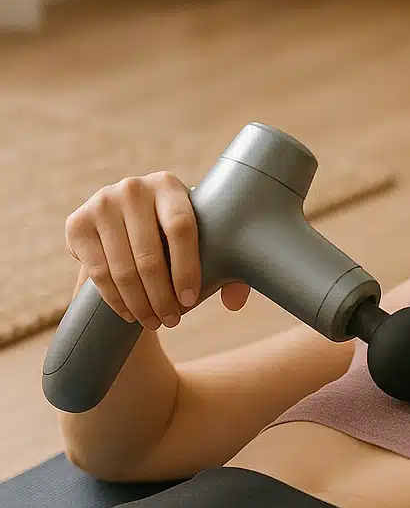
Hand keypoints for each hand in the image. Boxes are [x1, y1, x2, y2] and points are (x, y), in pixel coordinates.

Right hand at [65, 171, 249, 328]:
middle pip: (150, 254)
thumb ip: (229, 271)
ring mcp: (101, 203)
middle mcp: (133, 188)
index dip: (187, 268)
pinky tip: (129, 314)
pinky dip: (115, 299)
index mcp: (169, 185)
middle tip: (172, 320)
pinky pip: (98, 271)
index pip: (181, 228)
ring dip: (140, 303)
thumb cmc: (177, 237)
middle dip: (162, 297)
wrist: (129, 222)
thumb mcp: (204, 243)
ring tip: (154, 322)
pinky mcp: (77, 223)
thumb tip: (234, 303)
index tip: (190, 300)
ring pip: (123, 268)